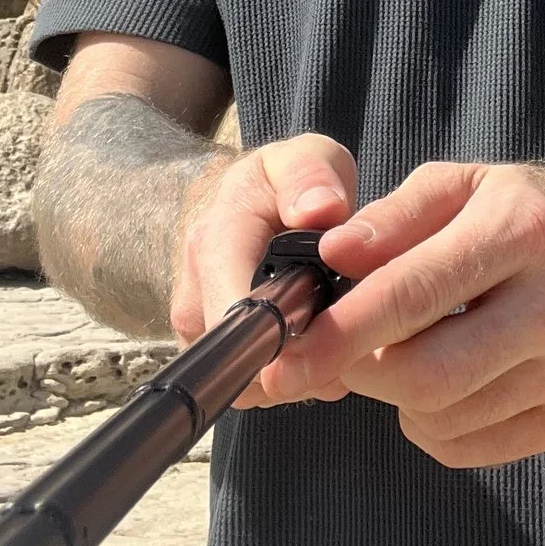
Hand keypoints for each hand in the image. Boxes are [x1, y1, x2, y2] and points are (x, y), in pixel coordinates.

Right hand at [171, 133, 356, 406]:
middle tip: (349, 343)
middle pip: (240, 361)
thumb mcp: (305, 157)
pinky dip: (294, 377)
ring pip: (249, 383)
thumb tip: (320, 210)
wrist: (246, 205)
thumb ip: (311, 176)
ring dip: (299, 374)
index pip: (234, 310)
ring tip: (339, 339)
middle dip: (300, 362)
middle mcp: (195, 292)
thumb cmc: (285, 184)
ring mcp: (198, 329)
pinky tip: (321, 348)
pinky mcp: (213, 355)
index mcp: (217, 240)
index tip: (325, 343)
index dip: (276, 338)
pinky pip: (254, 388)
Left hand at [264, 160, 544, 466]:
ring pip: (443, 417)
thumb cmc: (519, 212)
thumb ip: (390, 218)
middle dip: (360, 372)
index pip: (413, 293)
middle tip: (337, 351)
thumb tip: (330, 254)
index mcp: (524, 230)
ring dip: (394, 395)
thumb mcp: (458, 184)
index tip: (285, 352)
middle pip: (427, 375)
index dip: (339, 330)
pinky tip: (442, 377)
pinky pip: (469, 447)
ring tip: (399, 351)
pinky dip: (431, 422)